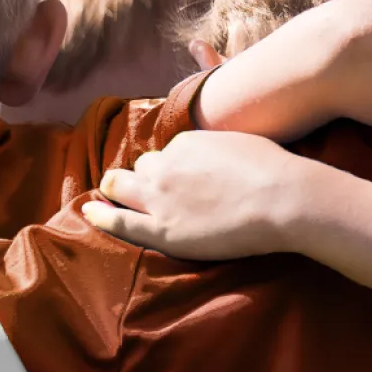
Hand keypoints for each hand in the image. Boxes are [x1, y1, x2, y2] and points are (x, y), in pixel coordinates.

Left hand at [82, 130, 313, 259]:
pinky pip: (118, 220)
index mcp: (184, 144)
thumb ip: (215, 147)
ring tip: (116, 198)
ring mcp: (159, 197)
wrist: (282, 198)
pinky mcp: (161, 228)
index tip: (180, 177)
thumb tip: (212, 154)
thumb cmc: (274, 169)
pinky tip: (88, 212)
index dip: (171, 167)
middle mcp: (165, 166)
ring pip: (122, 186)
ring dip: (121, 190)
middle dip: (140, 176)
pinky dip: (100, 214)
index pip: (166, 154)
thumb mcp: (238, 142)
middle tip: (145, 188)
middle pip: (139, 167)